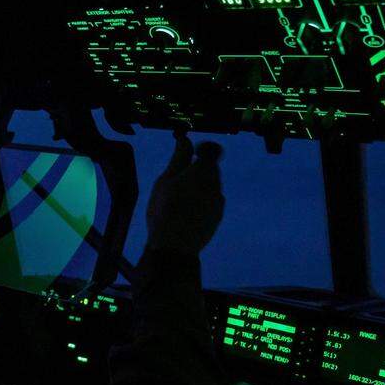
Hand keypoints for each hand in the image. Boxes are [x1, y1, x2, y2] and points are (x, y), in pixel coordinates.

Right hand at [145, 133, 223, 255]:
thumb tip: (184, 138)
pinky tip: (187, 212)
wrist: (174, 246)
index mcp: (204, 171)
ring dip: (200, 187)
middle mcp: (216, 185)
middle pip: (212, 170)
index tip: (188, 158)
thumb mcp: (166, 180)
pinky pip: (212, 202)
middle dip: (198, 171)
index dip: (200, 151)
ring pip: (212, 186)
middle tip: (178, 182)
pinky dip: (202, 202)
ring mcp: (219, 202)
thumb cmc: (165, 209)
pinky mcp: (217, 217)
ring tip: (180, 200)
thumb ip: (179, 158)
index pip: (211, 151)